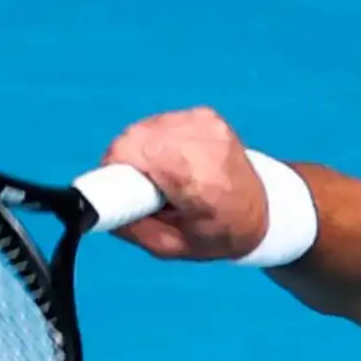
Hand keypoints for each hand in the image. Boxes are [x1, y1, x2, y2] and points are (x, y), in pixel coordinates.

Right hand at [96, 107, 270, 260]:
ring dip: (143, 152)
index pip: (132, 153)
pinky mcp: (205, 114)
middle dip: (128, 164)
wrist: (266, 209)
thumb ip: (132, 228)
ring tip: (166, 178)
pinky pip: (161, 123)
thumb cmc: (221, 234)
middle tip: (145, 191)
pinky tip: (177, 162)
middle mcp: (204, 143)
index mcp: (199, 181)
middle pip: (133, 139)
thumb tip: (94, 210)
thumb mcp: (173, 247)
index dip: (116, 172)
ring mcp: (206, 123)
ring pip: (144, 129)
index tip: (123, 192)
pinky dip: (159, 142)